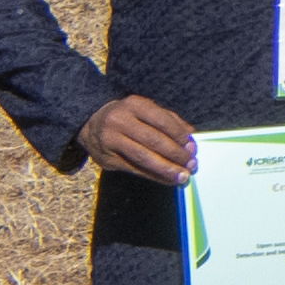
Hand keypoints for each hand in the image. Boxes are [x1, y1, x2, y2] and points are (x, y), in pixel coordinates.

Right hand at [80, 95, 200, 184]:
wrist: (91, 123)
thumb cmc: (129, 116)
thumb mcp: (147, 110)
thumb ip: (170, 121)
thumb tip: (191, 137)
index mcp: (134, 105)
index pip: (162, 120)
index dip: (179, 135)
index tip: (192, 148)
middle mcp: (119, 121)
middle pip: (153, 140)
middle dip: (175, 154)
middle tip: (192, 164)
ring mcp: (110, 140)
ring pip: (143, 157)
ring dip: (166, 169)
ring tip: (183, 176)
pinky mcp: (106, 158)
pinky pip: (134, 169)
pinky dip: (154, 176)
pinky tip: (168, 179)